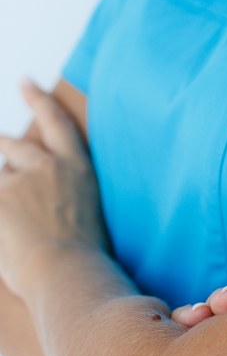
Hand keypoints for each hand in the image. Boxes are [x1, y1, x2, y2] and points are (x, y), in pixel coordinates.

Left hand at [0, 78, 109, 297]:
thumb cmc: (87, 258)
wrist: (69, 274)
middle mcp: (48, 167)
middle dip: (2, 145)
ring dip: (2, 195)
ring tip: (11, 214)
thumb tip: (49, 202)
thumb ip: (65, 197)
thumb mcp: (88, 215)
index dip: (40, 99)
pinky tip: (3, 228)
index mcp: (78, 170)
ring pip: (0, 180)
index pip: (56, 123)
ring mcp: (18, 182)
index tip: (26, 81)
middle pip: (15, 146)